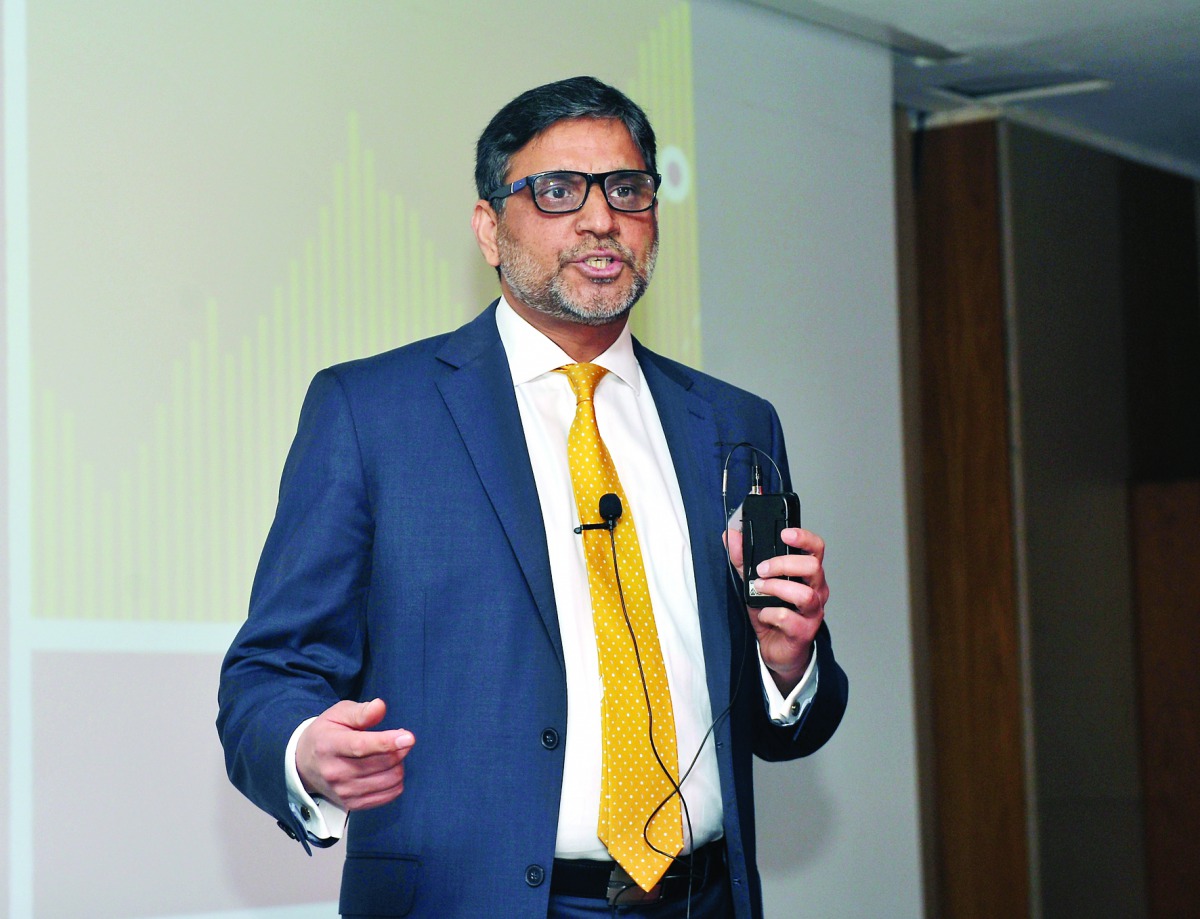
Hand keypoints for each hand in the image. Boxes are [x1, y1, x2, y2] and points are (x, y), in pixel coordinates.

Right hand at [296, 698, 415, 811]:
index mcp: (329, 745)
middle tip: (399, 738)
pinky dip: (396, 781)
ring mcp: (344, 791)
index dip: (387, 743)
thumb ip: (361, 711)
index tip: (409, 737)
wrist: (305, 764)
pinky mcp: (353, 804)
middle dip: (399, 749)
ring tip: (391, 753)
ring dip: (399, 764)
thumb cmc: (327, 733)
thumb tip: (380, 707)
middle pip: (381, 764)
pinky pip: (389, 795)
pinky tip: (387, 769)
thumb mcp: (338, 714)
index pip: (361, 747)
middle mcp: (335, 772)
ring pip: (390, 780)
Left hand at [725, 526, 828, 693]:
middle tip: (762, 569)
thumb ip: (743, 560)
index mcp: (806, 574)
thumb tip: (731, 536)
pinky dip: (770, 614)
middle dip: (783, 564)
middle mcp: (816, 590)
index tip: (785, 534)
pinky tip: (764, 615)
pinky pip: (789, 619)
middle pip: (813, 567)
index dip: (804, 538)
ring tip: (760, 589)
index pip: (816, 549)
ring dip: (777, 588)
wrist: (777, 649)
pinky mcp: (804, 632)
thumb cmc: (772, 614)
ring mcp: (812, 612)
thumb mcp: (754, 584)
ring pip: (805, 594)